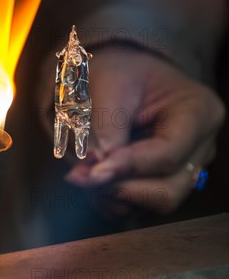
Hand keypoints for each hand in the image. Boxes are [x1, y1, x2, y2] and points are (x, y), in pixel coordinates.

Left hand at [64, 47, 224, 214]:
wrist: (118, 72)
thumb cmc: (119, 71)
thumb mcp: (109, 86)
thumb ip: (105, 127)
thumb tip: (96, 168)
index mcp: (199, 113)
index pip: (167, 155)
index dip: (127, 168)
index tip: (90, 171)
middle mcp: (199, 147)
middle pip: (167, 191)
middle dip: (120, 188)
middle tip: (79, 175)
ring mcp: (183, 169)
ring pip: (150, 205)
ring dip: (112, 196)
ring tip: (82, 172)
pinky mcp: (161, 182)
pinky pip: (136, 207)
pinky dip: (110, 199)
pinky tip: (91, 176)